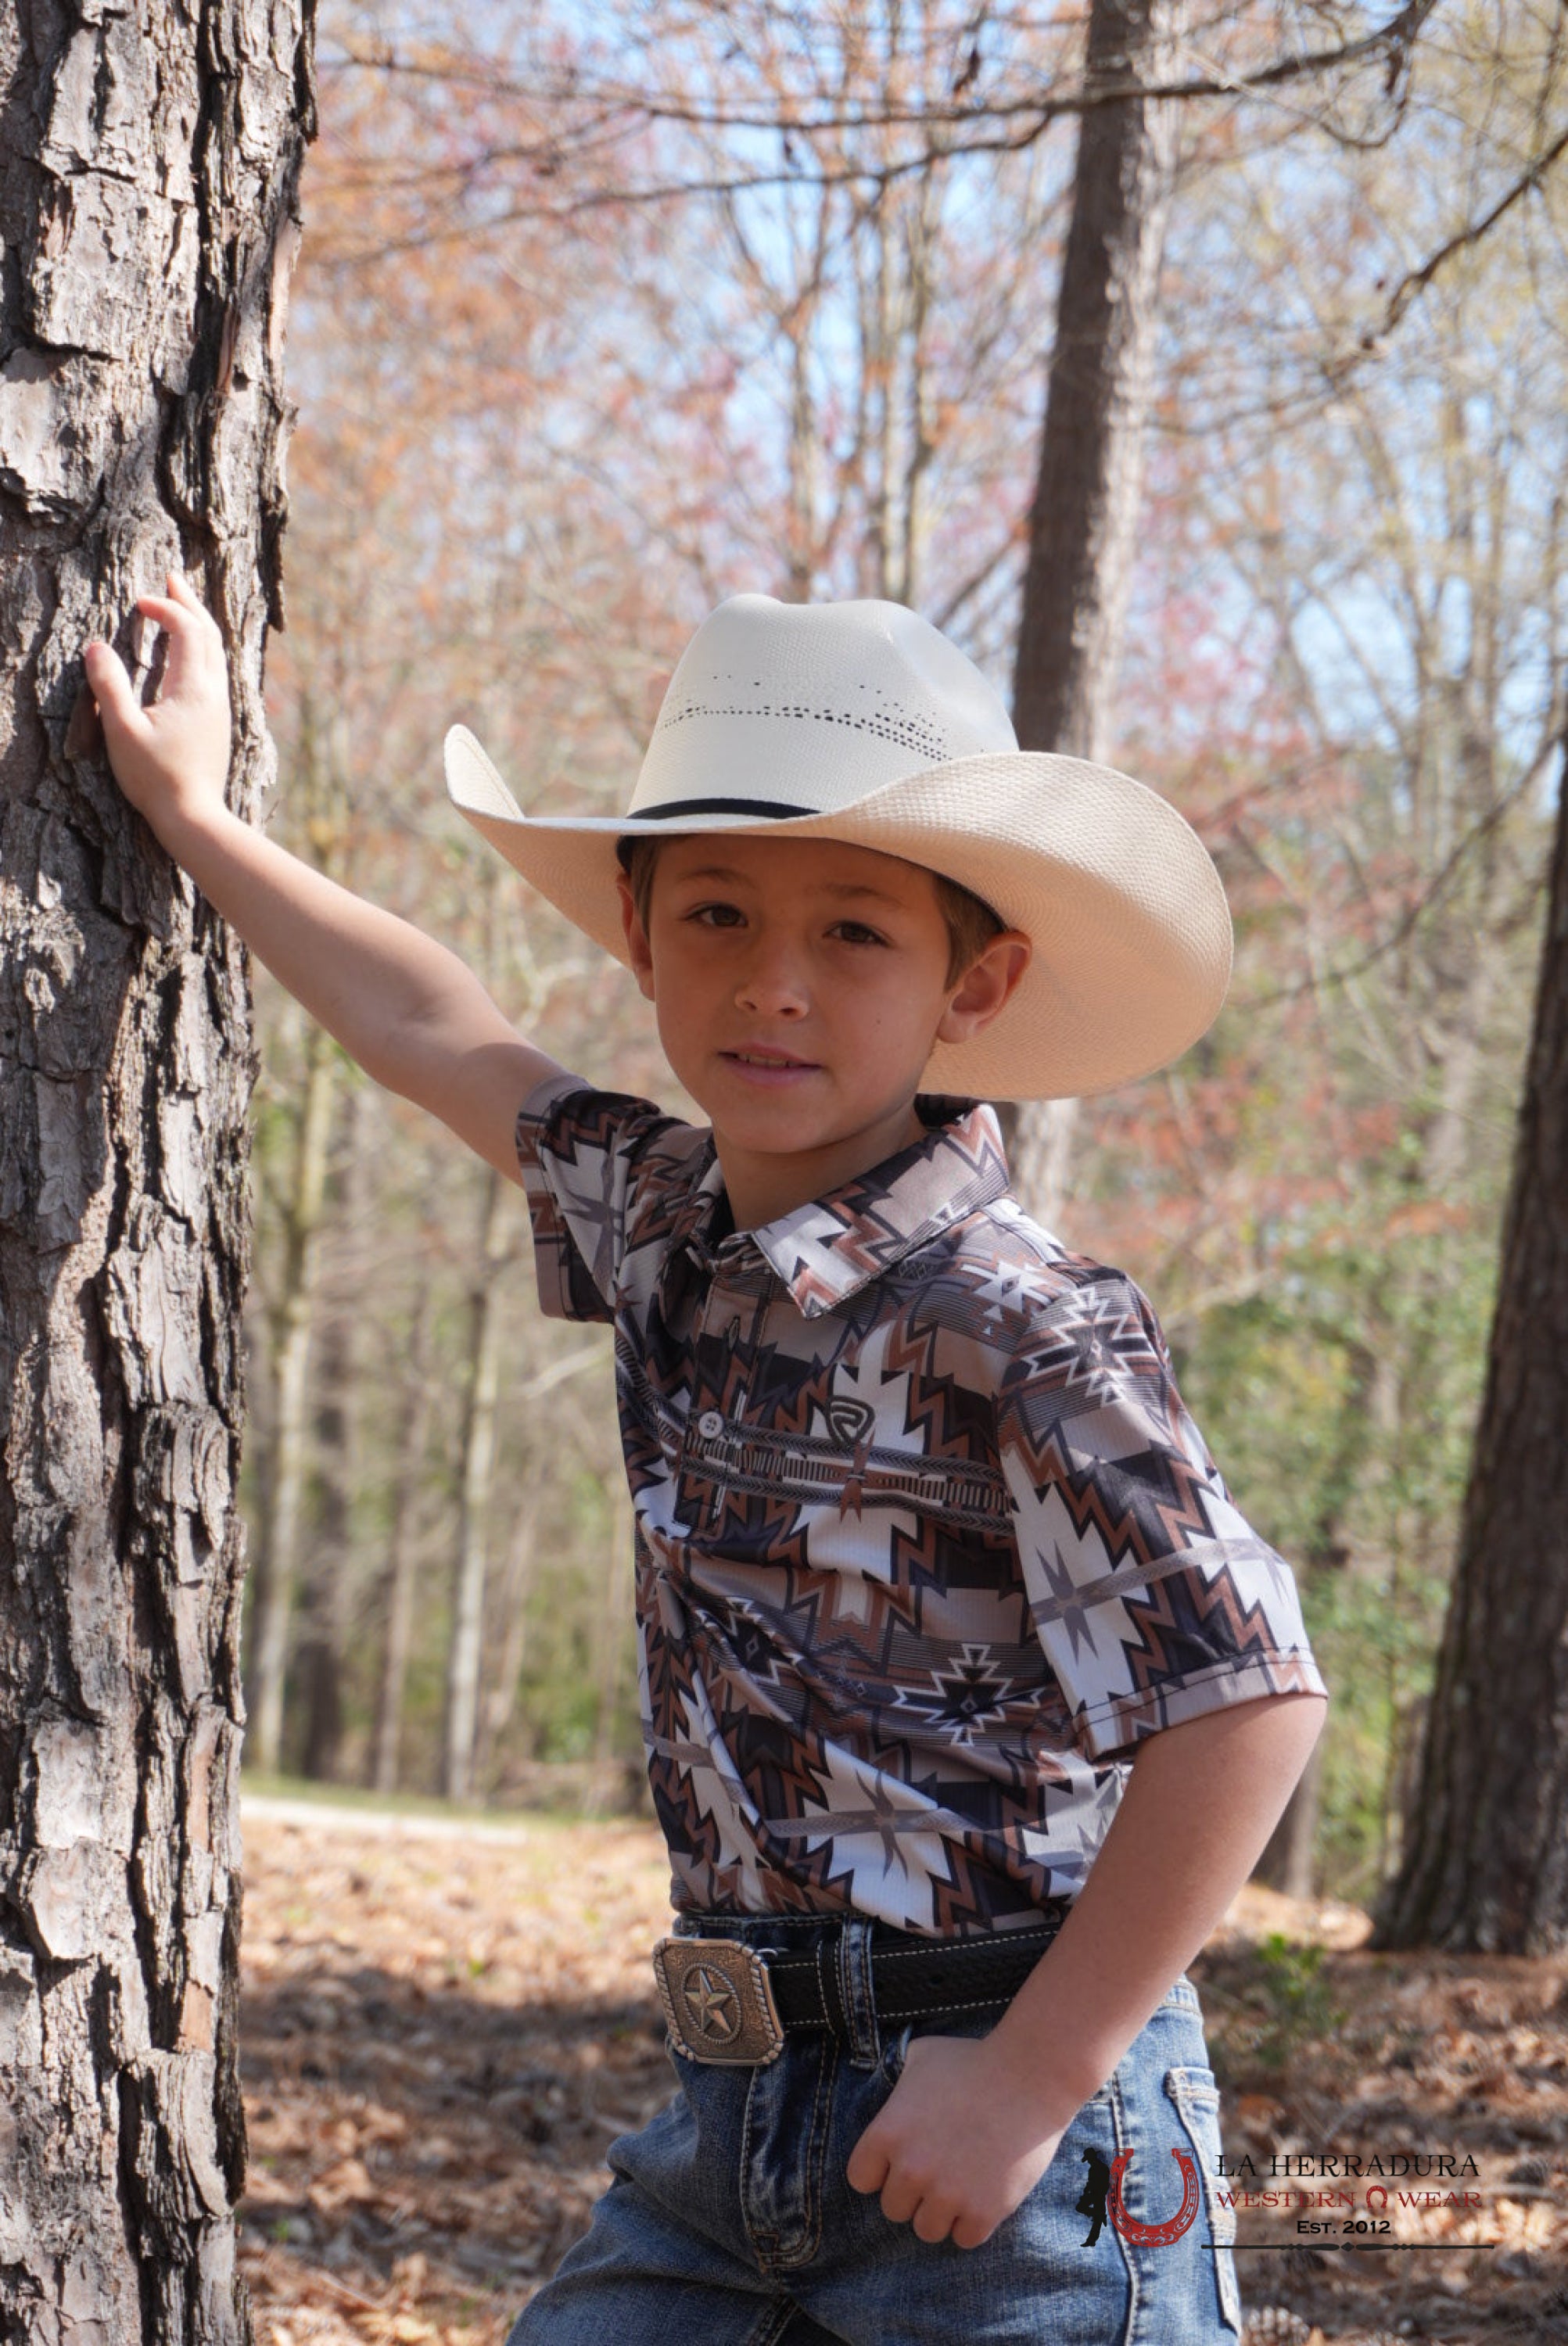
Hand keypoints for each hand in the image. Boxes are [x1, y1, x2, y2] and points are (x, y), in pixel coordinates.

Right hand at [83, 572, 232, 845]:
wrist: (195, 817)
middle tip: (173, 577)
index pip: (187, 630)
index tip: (140, 601)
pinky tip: (193, 654)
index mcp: (193, 688)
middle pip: (210, 633)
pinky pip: (217, 670)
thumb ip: (109, 686)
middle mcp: (214, 693)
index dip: (165, 608)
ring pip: (217, 652)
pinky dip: (204, 648)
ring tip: (183, 606)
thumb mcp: (123, 731)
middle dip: (190, 602)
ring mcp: (220, 708)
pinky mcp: (219, 723)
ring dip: (199, 624)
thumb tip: (96, 646)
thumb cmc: (156, 778)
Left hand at [845, 2031, 1074, 2248]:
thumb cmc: (974, 2060)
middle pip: (893, 2209)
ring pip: (926, 2230)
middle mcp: (911, 2169)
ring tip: (961, 2183)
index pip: (860, 2179)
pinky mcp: (983, 2212)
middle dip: (913, 2192)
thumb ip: (897, 2078)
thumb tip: (892, 2092)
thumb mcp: (921, 2056)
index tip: (902, 2160)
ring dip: (941, 2212)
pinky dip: (973, 2223)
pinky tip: (984, 2194)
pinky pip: (964, 2239)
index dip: (881, 2170)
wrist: (1030, 2075)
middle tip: (940, 2168)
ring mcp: (947, 2194)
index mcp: (887, 2133)